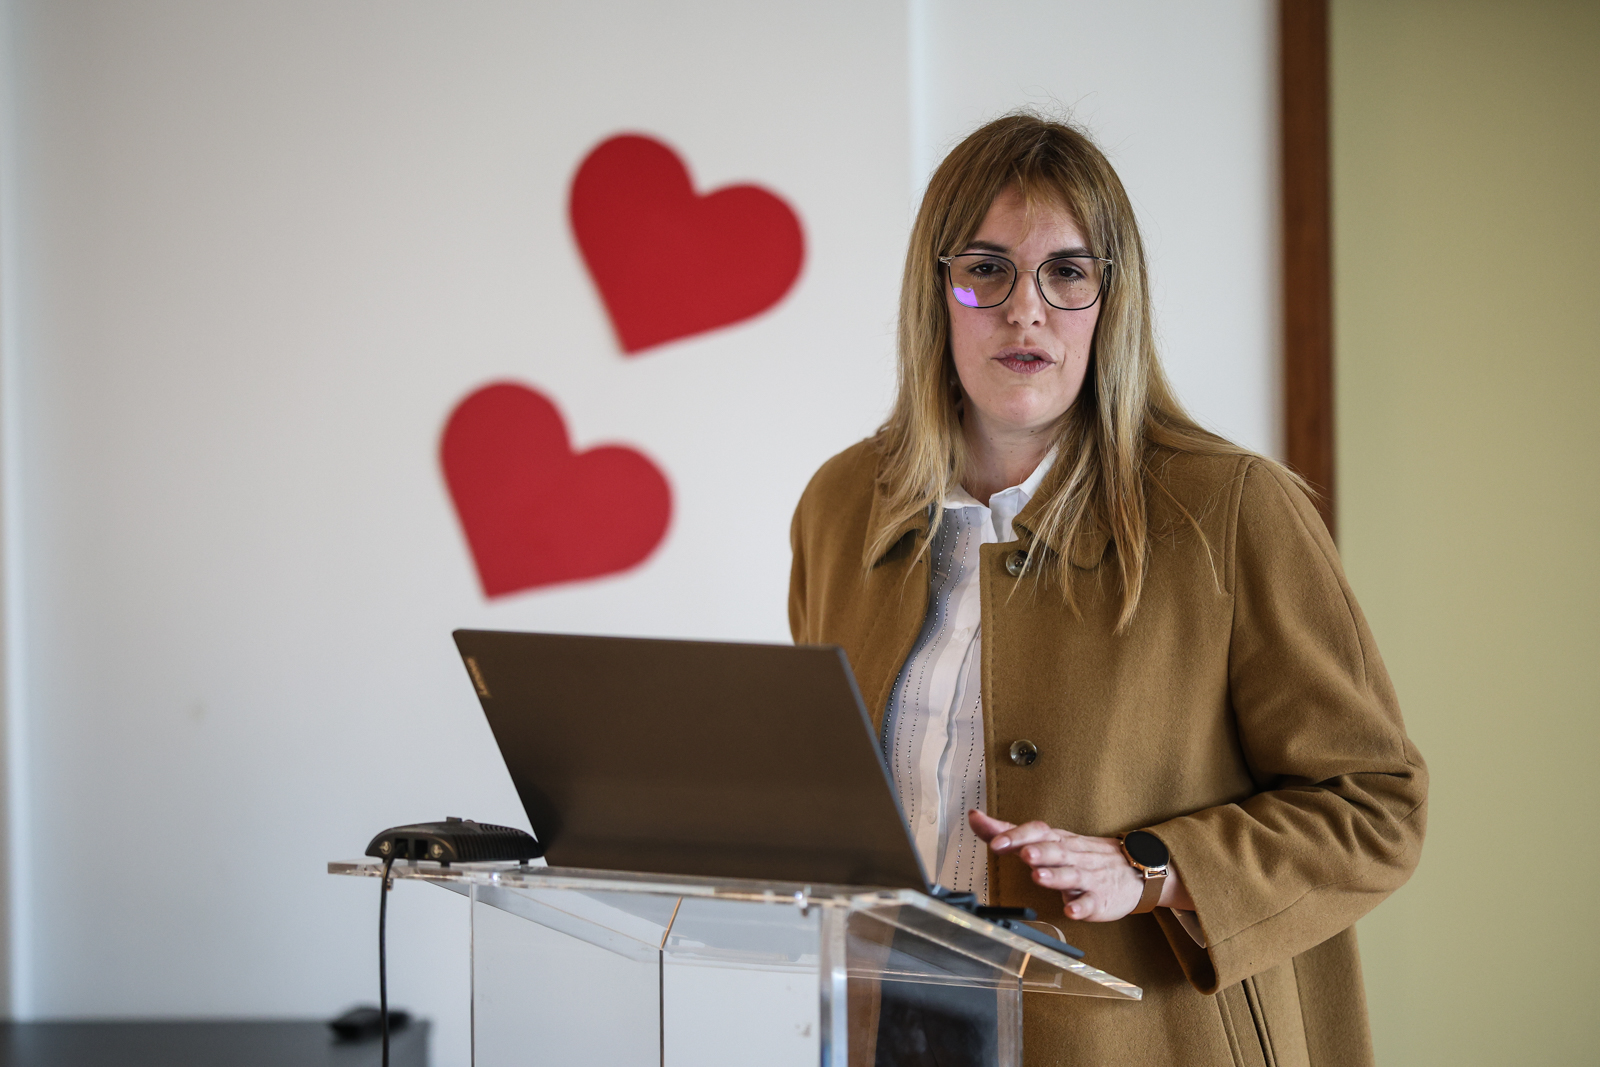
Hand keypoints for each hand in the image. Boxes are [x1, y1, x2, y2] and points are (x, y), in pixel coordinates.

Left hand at [967, 809, 1192, 920]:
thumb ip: (1010, 833)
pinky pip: (1090, 902)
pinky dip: (1082, 906)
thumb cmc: (1082, 854)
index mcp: (1057, 840)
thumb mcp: (1047, 840)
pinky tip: (1072, 910)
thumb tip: (975, 819)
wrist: (1134, 869)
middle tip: (1023, 854)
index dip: (1017, 835)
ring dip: (1055, 876)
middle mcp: (1071, 855)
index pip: (1038, 831)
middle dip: (1038, 852)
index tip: (996, 841)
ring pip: (1070, 875)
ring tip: (1038, 876)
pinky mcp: (1100, 898)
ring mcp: (1087, 877)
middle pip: (1054, 851)